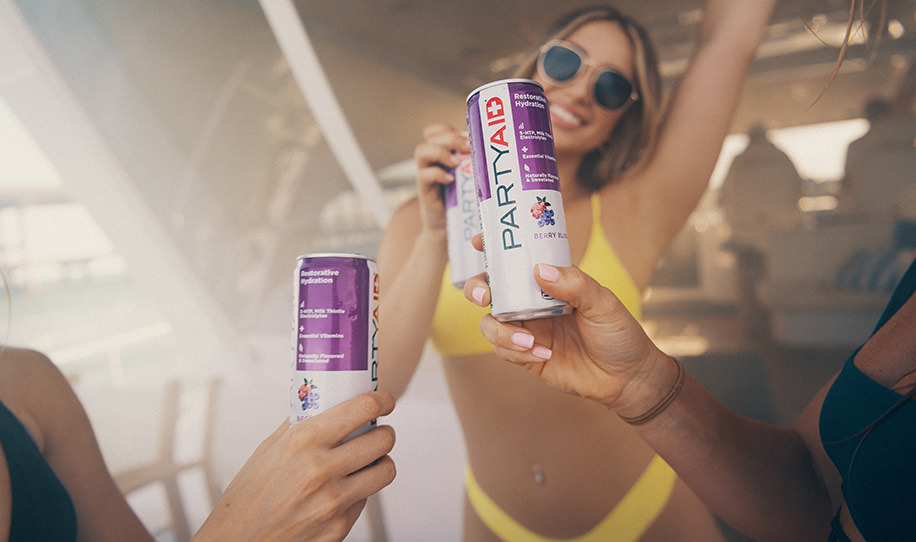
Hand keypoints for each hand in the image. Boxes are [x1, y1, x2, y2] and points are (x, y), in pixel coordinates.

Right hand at [193, 391, 395, 541]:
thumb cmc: (246, 497)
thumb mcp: (267, 451)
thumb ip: (298, 426)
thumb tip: (321, 404)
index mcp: (302, 441)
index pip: (361, 408)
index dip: (381, 400)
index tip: (384, 400)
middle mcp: (321, 469)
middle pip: (383, 439)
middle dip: (383, 433)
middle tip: (376, 432)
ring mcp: (333, 501)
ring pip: (385, 471)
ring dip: (380, 463)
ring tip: (367, 462)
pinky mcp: (339, 527)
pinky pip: (365, 500)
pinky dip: (358, 493)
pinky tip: (340, 491)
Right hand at [413, 124, 470, 231]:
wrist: (449, 226)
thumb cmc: (464, 200)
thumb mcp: (472, 179)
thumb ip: (477, 166)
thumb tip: (501, 157)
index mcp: (442, 154)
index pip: (437, 130)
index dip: (448, 129)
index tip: (467, 136)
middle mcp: (432, 161)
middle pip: (432, 137)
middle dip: (451, 138)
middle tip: (468, 148)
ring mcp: (426, 174)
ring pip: (421, 151)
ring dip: (440, 152)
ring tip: (456, 164)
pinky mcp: (424, 190)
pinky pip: (423, 175)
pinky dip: (437, 174)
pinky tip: (451, 181)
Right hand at [463, 263, 665, 410]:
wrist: (626, 379)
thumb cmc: (619, 334)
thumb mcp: (603, 303)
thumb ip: (575, 284)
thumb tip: (540, 270)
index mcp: (549, 282)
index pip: (515, 260)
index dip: (492, 249)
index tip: (478, 241)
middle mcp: (531, 303)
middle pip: (489, 289)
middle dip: (477, 289)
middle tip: (485, 297)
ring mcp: (526, 329)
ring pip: (489, 323)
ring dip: (500, 331)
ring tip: (529, 341)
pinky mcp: (525, 356)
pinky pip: (503, 350)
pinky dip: (515, 351)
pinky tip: (544, 354)